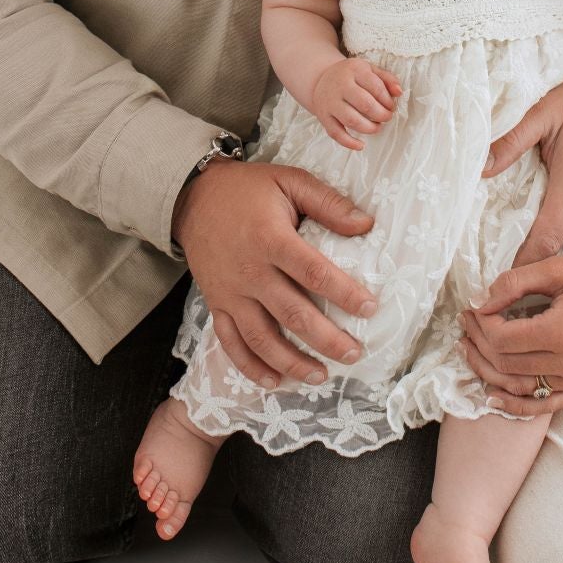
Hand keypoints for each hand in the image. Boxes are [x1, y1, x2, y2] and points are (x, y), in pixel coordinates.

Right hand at [173, 160, 379, 388]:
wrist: (192, 197)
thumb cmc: (248, 188)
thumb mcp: (290, 180)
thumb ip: (328, 203)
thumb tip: (367, 224)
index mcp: (271, 238)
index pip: (314, 272)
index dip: (344, 293)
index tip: (370, 308)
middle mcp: (250, 271)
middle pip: (292, 314)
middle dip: (326, 339)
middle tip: (354, 353)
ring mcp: (230, 293)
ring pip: (262, 338)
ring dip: (292, 362)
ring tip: (321, 376)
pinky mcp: (216, 304)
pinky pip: (230, 343)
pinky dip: (251, 367)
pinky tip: (274, 381)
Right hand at [311, 57, 402, 150]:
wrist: (321, 79)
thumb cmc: (351, 76)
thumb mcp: (369, 70)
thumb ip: (387, 79)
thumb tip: (399, 92)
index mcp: (354, 70)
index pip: (376, 87)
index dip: (388, 100)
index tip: (391, 107)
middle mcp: (340, 85)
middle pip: (365, 104)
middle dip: (381, 115)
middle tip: (387, 117)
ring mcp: (330, 102)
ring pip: (351, 120)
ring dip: (369, 128)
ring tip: (377, 127)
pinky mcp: (324, 117)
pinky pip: (336, 133)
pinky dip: (349, 143)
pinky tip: (361, 145)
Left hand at [459, 248, 562, 413]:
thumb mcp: (561, 267)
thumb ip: (517, 282)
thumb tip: (480, 299)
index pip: (503, 338)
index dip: (481, 323)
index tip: (473, 307)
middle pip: (506, 363)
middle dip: (479, 344)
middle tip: (465, 324)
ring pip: (519, 387)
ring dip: (489, 371)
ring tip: (470, 351)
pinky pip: (544, 404)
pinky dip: (516, 404)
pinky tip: (493, 396)